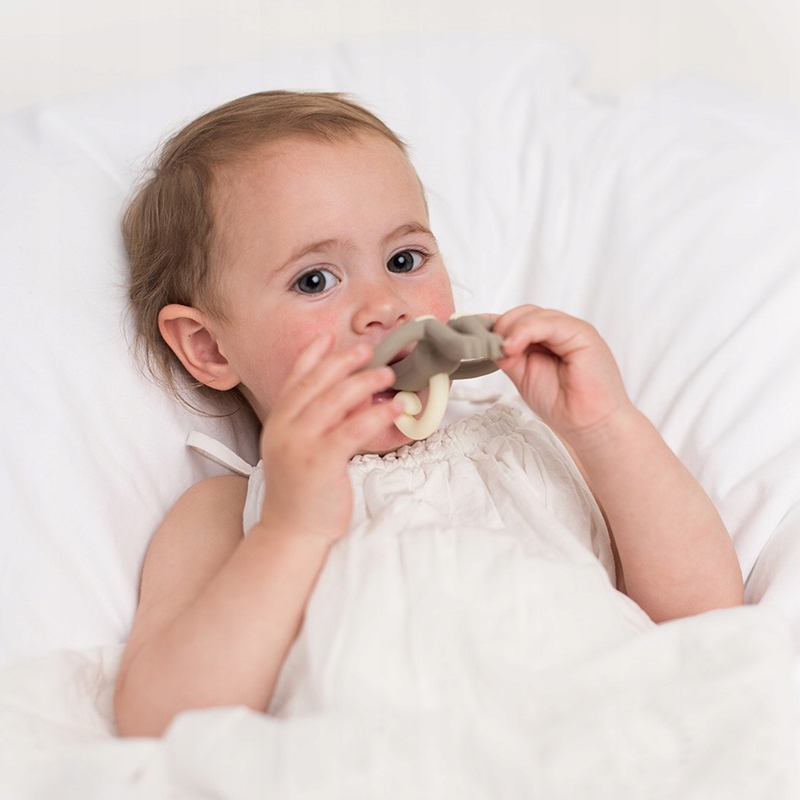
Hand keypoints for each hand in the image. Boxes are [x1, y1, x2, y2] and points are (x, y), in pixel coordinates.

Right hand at [258, 333, 402, 543]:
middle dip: (342, 362)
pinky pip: (352, 429)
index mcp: (278, 424)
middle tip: (367, 349)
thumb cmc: (302, 494)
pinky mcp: (320, 461)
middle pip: (315, 383)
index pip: (295, 381)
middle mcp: (284, 429)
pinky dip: (376, 414)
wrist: (292, 533)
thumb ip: (316, 425)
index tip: (327, 337)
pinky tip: (396, 406)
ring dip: (363, 382)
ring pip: (333, 400)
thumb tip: (347, 400)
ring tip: (387, 373)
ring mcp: (299, 444)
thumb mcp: (301, 452)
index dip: (311, 356)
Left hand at [493, 306, 631, 442]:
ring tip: (504, 351)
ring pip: (533, 314)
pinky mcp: (582, 334)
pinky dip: (525, 331)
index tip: (475, 338)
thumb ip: (509, 356)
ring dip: (511, 329)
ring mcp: (572, 330)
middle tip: (490, 347)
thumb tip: (488, 341)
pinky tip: (513, 346)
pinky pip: (549, 323)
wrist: (590, 425)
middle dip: (501, 327)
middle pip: (523, 313)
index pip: (517, 320)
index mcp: (546, 340)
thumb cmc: (564, 405)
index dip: (495, 326)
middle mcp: (559, 332)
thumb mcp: (523, 376)